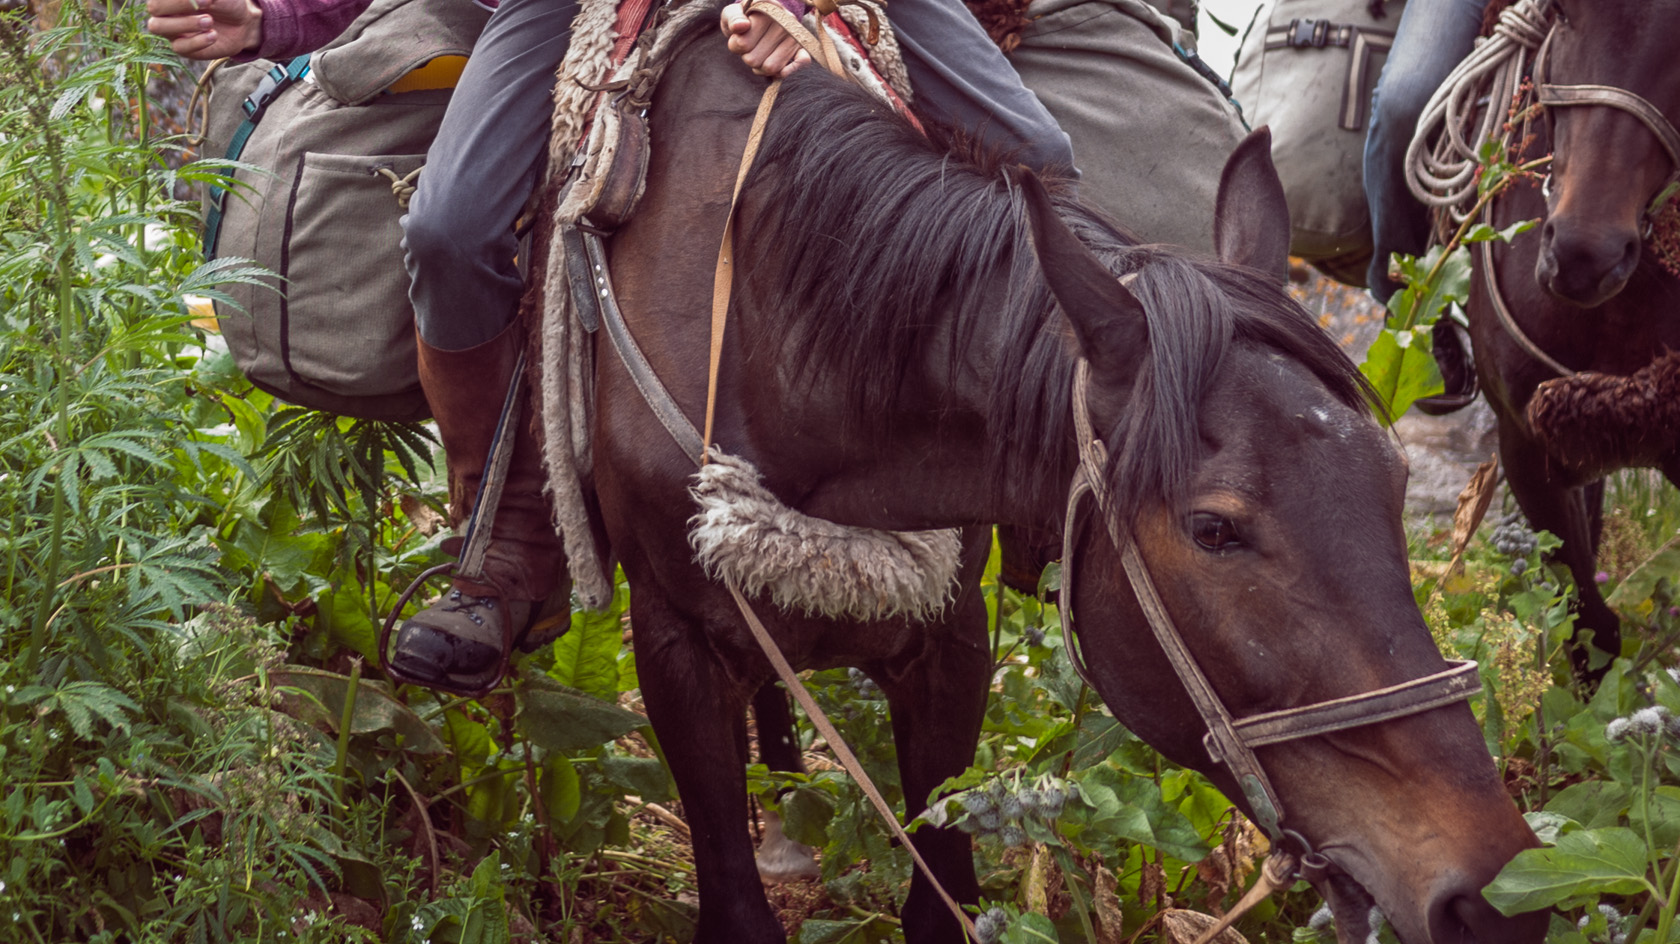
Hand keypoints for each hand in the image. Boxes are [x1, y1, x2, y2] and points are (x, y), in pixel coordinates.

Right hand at [147, 0, 263, 59]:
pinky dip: (197, 41)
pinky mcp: (183, 48)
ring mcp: (171, 30)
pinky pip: (178, 46)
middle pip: (154, 7)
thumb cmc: (226, 2)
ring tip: (209, 21)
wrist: (241, 23)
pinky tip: (213, 35)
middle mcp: (165, 11)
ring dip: (184, 23)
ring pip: (158, 26)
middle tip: (206, 5)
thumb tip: (196, 0)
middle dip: (178, 5)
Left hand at [718, 2, 810, 77]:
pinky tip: (775, 70)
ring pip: (771, 68)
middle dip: (747, 57)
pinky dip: (785, 71)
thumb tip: (741, 26)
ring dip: (760, 67)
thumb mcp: (731, 14)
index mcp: (767, 7)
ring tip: (759, 55)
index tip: (737, 37)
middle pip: (754, 59)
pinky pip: (801, 63)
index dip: (736, 45)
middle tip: (749, 48)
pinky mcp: (802, 46)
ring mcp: (795, 33)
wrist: (761, 19)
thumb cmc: (743, 19)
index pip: (743, 43)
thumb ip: (732, 19)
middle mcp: (784, 19)